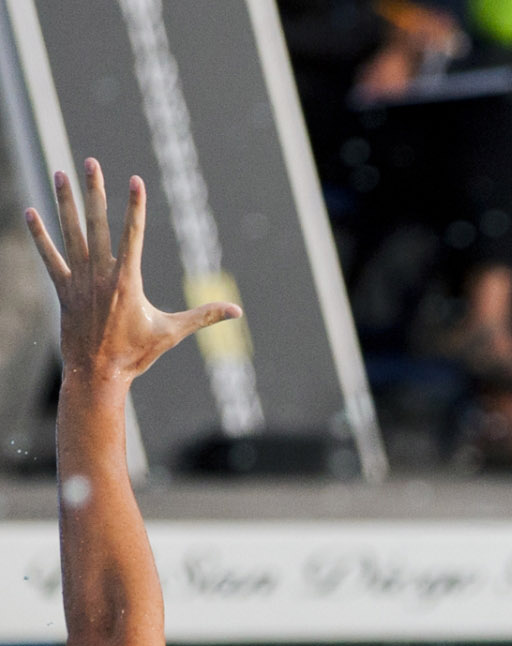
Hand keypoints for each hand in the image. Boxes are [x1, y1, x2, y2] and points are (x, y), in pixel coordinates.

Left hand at [25, 159, 240, 384]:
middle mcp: (100, 275)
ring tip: (60, 174)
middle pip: (97, 224)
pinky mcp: (63, 290)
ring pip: (71, 233)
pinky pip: (49, 257)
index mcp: (127, 282)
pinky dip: (40, 235)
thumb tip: (237, 311)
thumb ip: (204, 316)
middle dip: (94, 191)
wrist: (97, 374)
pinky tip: (31, 212)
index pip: (133, 235)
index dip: (134, 206)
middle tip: (90, 162)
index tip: (134, 180)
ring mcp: (79, 281)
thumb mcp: (172, 332)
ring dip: (66, 203)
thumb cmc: (137, 354)